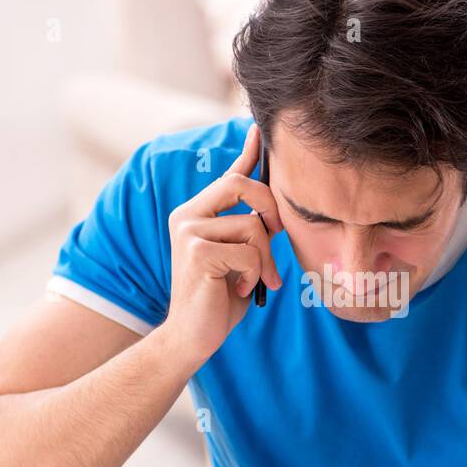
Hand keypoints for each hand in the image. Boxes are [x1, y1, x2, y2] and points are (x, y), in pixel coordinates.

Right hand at [160, 123, 282, 369]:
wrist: (193, 336)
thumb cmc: (220, 298)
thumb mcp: (242, 257)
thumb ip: (251, 229)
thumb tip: (277, 206)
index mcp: (197, 213)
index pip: (228, 176)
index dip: (248, 154)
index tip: (259, 130)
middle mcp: (187, 215)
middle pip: (242, 186)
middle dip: (271, 210)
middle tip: (278, 237)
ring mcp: (188, 231)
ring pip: (252, 226)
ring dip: (264, 260)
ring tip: (255, 280)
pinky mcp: (196, 251)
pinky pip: (248, 252)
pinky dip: (254, 274)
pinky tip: (240, 288)